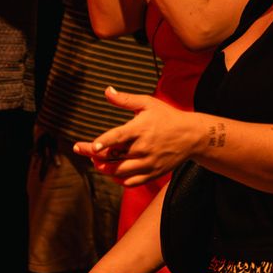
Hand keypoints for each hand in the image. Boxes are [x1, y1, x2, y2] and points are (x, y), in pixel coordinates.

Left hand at [71, 87, 203, 185]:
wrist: (191, 136)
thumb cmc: (167, 116)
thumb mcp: (148, 103)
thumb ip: (125, 99)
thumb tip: (107, 91)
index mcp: (141, 129)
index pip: (119, 137)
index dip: (104, 142)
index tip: (94, 146)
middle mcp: (143, 148)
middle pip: (114, 156)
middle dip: (94, 154)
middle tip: (81, 149)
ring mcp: (148, 163)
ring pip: (120, 171)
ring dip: (104, 168)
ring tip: (95, 161)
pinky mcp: (153, 173)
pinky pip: (131, 182)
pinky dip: (119, 179)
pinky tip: (113, 172)